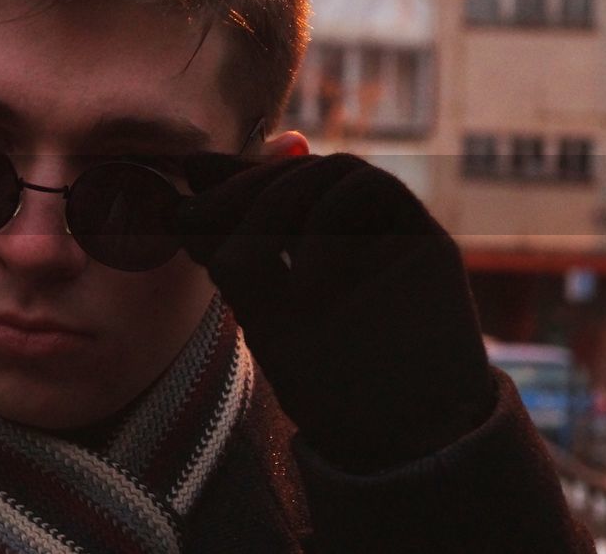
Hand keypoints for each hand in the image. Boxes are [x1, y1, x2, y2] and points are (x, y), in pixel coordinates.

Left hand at [176, 153, 496, 472]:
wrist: (400, 437)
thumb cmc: (327, 384)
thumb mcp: (261, 312)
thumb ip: (232, 252)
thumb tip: (179, 201)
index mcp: (315, 242)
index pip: (271, 185)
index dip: (228, 176)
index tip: (184, 179)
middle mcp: (355, 229)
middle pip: (296, 172)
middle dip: (242, 188)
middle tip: (203, 214)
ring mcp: (391, 232)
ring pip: (332, 168)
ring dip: (280, 198)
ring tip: (255, 255)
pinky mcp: (426, 239)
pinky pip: (375, 187)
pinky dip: (330, 214)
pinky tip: (306, 278)